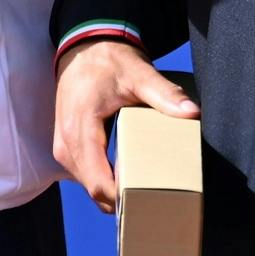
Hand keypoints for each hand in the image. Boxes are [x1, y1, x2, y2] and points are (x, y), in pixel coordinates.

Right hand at [52, 39, 196, 214]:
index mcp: (80, 126)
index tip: (150, 202)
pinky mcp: (65, 146)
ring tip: (144, 196)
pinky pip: (84, 175)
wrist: (83, 50)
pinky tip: (126, 182)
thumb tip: (192, 113)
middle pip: (93, 190)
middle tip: (154, 205)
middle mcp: (65, 141)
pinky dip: (103, 182)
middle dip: (121, 202)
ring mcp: (62, 146)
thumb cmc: (109, 62)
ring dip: (112, 194)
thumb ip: (165, 94)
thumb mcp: (139, 74)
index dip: (123, 199)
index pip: (98, 181)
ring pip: (87, 186)